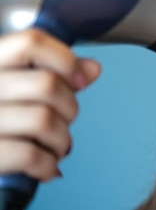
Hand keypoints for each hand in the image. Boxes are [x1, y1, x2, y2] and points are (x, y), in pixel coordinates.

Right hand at [0, 29, 100, 180]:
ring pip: (44, 121)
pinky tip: (44, 166)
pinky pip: (31, 155)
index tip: (78, 81)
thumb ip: (53, 75)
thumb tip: (92, 68)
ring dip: (61, 140)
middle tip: (62, 122)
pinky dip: (48, 164)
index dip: (65, 60)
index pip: (32, 43)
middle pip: (47, 85)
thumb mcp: (17, 89)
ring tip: (54, 147)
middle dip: (69, 109)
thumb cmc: (2, 121)